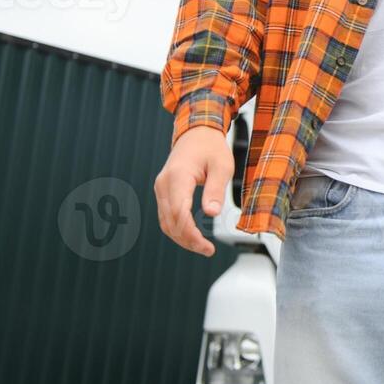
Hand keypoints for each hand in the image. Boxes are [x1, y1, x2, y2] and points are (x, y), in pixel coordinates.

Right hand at [154, 125, 231, 256]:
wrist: (196, 133)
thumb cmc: (211, 148)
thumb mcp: (222, 166)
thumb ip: (216, 189)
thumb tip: (212, 213)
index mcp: (178, 177)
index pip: (179, 212)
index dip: (190, 233)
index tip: (206, 246)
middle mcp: (164, 184)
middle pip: (170, 221)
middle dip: (187, 240)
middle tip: (208, 251)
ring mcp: (161, 188)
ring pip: (165, 221)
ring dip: (181, 237)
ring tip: (202, 247)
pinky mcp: (163, 191)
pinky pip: (166, 215)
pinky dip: (178, 228)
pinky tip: (192, 236)